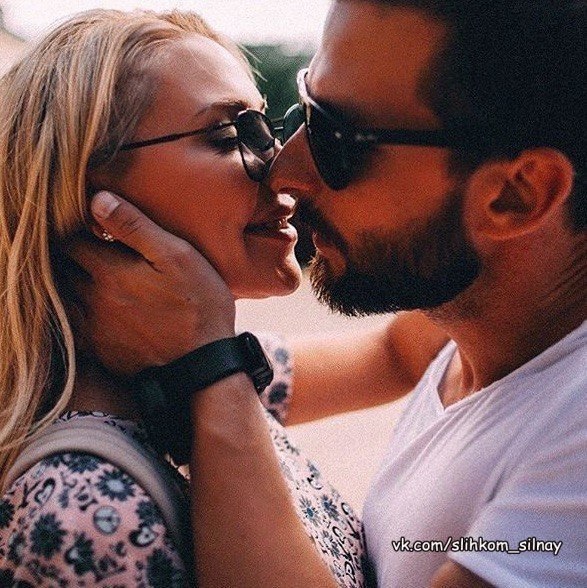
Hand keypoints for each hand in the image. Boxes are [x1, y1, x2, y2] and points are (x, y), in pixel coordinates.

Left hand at [67, 191, 235, 374]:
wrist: (203, 365)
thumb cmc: (199, 306)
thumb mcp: (177, 256)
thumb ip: (135, 226)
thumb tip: (97, 199)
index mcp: (108, 271)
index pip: (71, 240)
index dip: (81, 231)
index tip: (98, 230)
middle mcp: (91, 299)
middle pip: (64, 269)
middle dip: (77, 257)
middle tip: (101, 253)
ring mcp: (93, 328)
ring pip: (67, 297)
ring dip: (77, 285)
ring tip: (105, 281)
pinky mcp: (100, 351)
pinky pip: (75, 326)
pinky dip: (83, 313)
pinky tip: (108, 311)